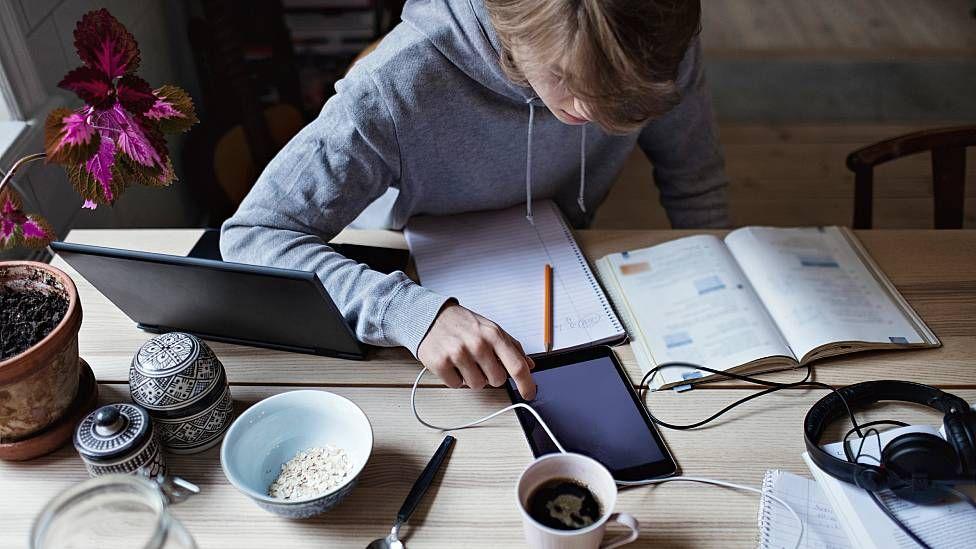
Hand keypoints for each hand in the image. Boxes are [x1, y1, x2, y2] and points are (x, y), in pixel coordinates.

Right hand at [418, 302, 535, 398]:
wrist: (431, 317)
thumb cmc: (463, 324)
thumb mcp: (491, 329)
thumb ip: (512, 347)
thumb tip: (529, 365)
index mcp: (494, 334)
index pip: (517, 366)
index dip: (526, 384)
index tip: (529, 393)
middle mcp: (477, 344)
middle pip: (498, 380)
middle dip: (491, 375)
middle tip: (481, 362)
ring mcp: (458, 354)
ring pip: (477, 385)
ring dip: (472, 377)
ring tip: (465, 361)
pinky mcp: (441, 363)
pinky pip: (457, 385)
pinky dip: (456, 378)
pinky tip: (453, 364)